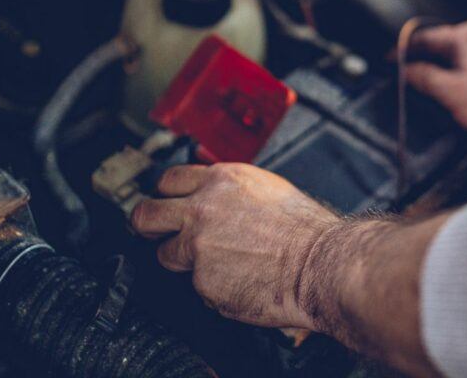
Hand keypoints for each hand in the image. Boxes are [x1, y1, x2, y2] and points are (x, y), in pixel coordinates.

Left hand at [130, 164, 340, 329]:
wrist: (321, 263)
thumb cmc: (306, 230)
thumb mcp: (267, 190)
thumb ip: (231, 192)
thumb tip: (215, 197)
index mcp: (221, 180)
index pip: (169, 180)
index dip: (166, 195)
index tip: (166, 204)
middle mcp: (202, 209)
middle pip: (145, 214)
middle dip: (146, 226)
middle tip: (155, 234)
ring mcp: (197, 246)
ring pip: (166, 255)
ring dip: (184, 261)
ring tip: (217, 265)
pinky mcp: (202, 281)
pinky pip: (197, 286)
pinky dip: (214, 287)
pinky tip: (240, 282)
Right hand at [405, 20, 466, 146]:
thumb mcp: (453, 93)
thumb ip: (425, 79)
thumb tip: (406, 72)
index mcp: (466, 36)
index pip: (423, 38)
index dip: (401, 51)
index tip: (387, 63)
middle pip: (437, 50)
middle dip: (418, 65)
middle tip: (400, 82)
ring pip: (451, 64)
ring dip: (436, 78)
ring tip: (422, 95)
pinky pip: (466, 76)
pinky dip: (453, 86)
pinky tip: (449, 103)